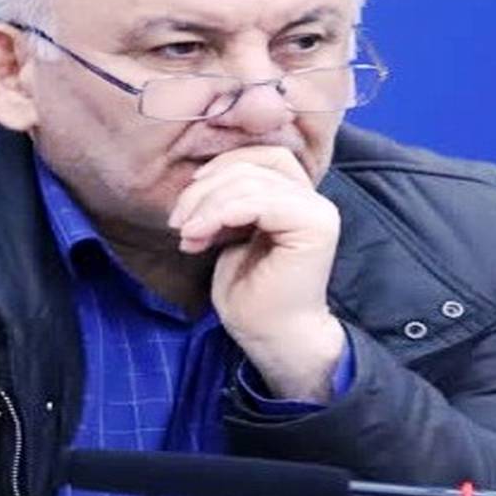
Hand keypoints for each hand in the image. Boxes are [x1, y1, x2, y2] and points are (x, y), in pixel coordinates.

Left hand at [168, 146, 345, 402]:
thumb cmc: (250, 296)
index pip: (258, 157)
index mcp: (294, 197)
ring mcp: (317, 210)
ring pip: (250, 181)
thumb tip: (201, 178)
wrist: (271, 338)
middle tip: (178, 222)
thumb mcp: (229, 234)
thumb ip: (228, 202)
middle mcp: (312, 197)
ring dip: (207, 206)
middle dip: (205, 189)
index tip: (185, 204)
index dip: (219, 169)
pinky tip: (199, 236)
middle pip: (252, 165)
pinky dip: (221, 214)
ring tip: (187, 235)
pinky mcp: (315, 225)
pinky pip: (259, 202)